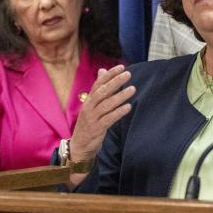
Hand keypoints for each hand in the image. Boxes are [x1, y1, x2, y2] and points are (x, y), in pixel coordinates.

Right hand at [68, 65, 134, 181]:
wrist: (79, 145)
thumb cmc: (89, 123)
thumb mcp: (92, 105)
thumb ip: (99, 89)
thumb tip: (103, 70)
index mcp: (89, 100)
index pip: (98, 83)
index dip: (110, 75)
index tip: (121, 67)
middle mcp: (89, 107)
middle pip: (102, 91)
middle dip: (115, 82)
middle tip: (128, 74)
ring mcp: (92, 118)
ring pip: (106, 104)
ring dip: (120, 96)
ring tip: (132, 89)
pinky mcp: (97, 128)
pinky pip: (109, 119)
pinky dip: (118, 112)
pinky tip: (128, 107)